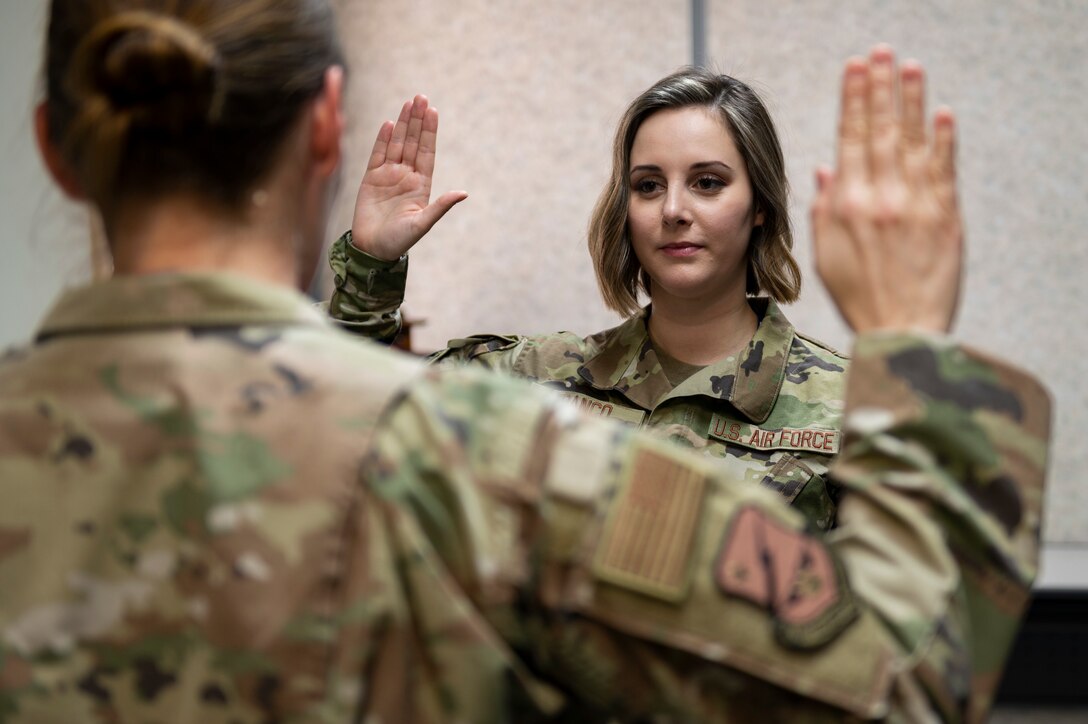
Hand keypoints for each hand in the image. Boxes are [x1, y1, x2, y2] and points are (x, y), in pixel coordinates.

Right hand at [351, 95, 467, 260]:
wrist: (372, 249)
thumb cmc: (399, 240)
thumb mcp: (423, 223)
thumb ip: (441, 206)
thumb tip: (463, 193)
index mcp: (421, 185)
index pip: (427, 152)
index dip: (429, 132)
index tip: (433, 111)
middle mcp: (406, 176)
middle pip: (412, 142)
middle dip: (417, 120)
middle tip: (421, 97)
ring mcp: (388, 175)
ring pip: (396, 144)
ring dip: (402, 124)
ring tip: (408, 103)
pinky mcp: (371, 178)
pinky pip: (377, 154)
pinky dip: (383, 139)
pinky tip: (389, 123)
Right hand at [812, 45, 962, 333]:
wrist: (902, 330)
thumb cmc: (859, 298)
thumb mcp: (826, 256)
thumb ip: (824, 210)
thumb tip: (826, 171)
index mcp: (847, 207)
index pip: (850, 139)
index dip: (853, 100)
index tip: (854, 70)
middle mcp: (881, 199)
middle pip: (881, 130)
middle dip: (880, 87)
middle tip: (880, 53)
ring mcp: (916, 205)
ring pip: (913, 141)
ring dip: (912, 101)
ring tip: (910, 68)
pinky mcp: (946, 217)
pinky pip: (944, 169)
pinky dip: (944, 139)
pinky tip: (942, 113)